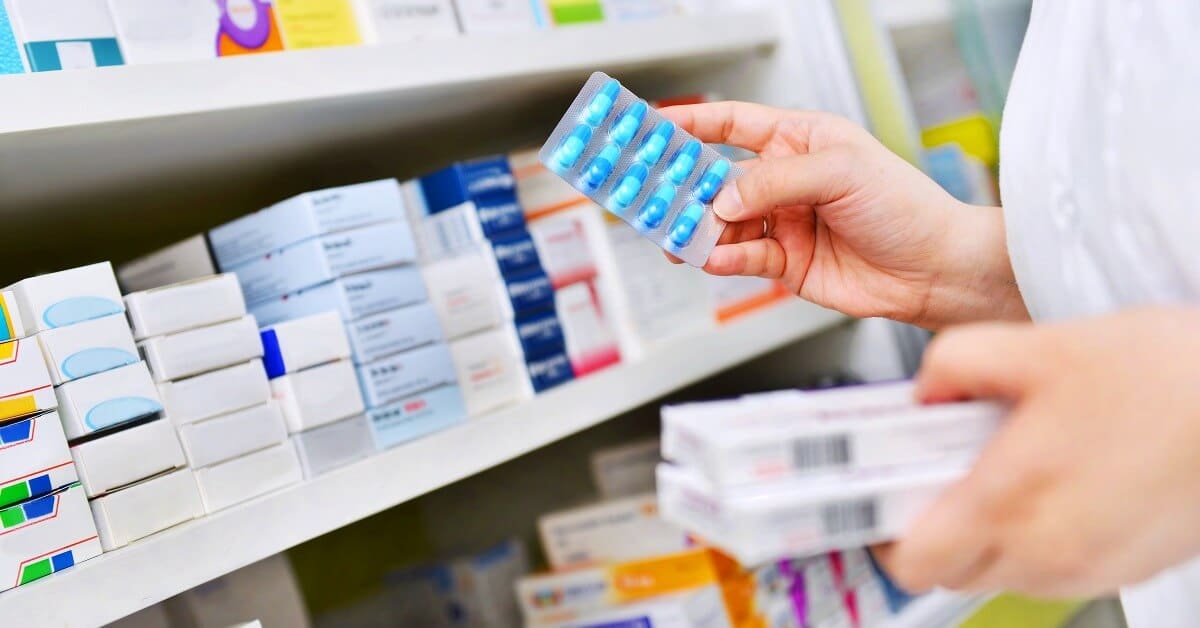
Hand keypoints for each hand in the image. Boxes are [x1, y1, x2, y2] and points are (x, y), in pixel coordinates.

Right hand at [659, 102, 1025, 328]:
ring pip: (721, 223)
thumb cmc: (903, 206)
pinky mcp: (784, 263)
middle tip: (647, 192)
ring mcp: (782, 223)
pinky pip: (741, 257)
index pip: (732, 125)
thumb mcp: (838, 172)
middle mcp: (785, 181)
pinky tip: (714, 256)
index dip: (691, 123)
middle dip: (681, 185)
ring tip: (674, 234)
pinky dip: (724, 257)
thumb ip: (772, 181)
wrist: (934, 269)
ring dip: (697, 229)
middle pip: (716, 178)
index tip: (650, 126)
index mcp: (799, 140)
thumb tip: (721, 200)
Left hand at [874, 307, 1199, 596]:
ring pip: (1003, 573)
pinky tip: (1059, 479)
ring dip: (988, 532)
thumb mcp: (1042, 344)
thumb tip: (925, 393)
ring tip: (1010, 466)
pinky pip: (1054, 569)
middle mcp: (1050, 550)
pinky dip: (1038, 535)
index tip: (888, 497)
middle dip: (936, 527)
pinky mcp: (1128, 568)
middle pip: (952, 570)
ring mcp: (1091, 568)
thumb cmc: (1169, 377)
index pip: (914, 561)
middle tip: (946, 471)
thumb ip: (958, 363)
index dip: (888, 532)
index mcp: (1014, 499)